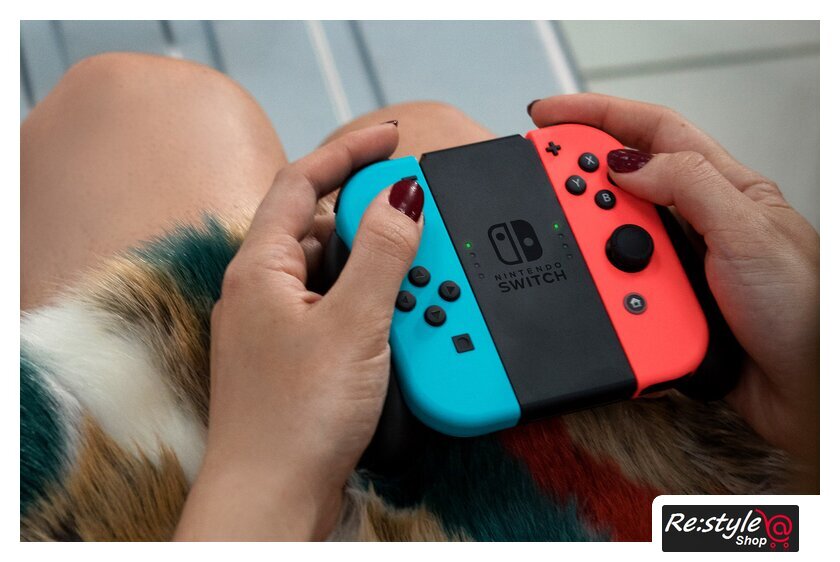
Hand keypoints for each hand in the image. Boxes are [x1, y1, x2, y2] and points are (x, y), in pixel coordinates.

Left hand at [175, 123, 424, 539]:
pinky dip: (369, 305)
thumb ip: (381, 255)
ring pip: (334, 273)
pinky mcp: (297, 356)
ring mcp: (279, 325)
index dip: (347, 152)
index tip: (389, 136)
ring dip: (377, 270)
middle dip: (372, 222)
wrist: (274, 497)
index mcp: (261, 269)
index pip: (301, 182)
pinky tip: (398, 324)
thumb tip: (401, 198)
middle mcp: (263, 291)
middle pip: (322, 228)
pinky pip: (338, 309)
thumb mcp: (353, 323)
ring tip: (415, 286)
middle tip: (417, 225)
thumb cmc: (296, 419)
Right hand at [530, 94, 818, 490]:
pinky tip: (598, 293)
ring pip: (614, 240)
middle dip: (578, 178)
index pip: (652, 132)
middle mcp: (697, 223)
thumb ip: (688, 186)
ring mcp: (679, 266)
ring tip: (569, 246)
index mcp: (723, 188)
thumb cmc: (803, 308)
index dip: (598, 116)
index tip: (550, 116)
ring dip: (590, 243)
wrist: (806, 388)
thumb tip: (625, 165)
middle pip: (622, 184)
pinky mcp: (666, 307)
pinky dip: (603, 290)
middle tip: (539, 180)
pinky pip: (619, 290)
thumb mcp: (747, 232)